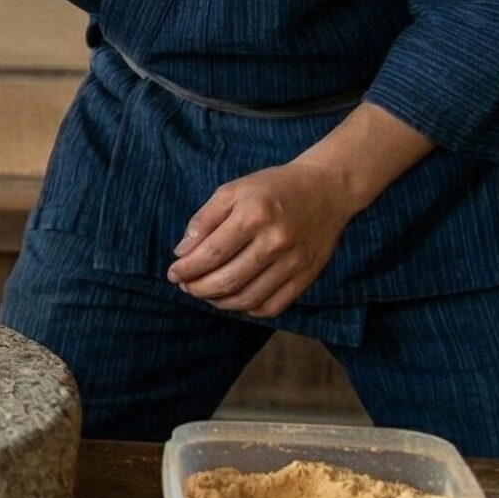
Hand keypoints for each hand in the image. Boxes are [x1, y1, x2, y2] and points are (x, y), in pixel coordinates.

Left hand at [166, 160, 363, 318]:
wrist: (325, 190)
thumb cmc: (271, 189)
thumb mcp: (232, 191)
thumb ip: (203, 220)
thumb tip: (181, 253)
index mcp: (254, 215)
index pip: (212, 253)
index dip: (187, 269)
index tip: (173, 273)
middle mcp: (276, 241)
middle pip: (228, 280)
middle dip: (198, 288)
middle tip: (186, 287)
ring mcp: (294, 262)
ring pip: (248, 298)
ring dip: (219, 302)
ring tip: (206, 293)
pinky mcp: (307, 276)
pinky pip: (272, 306)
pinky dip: (248, 308)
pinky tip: (235, 299)